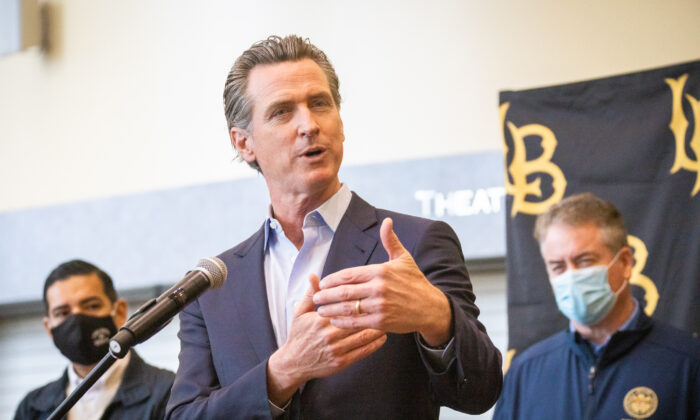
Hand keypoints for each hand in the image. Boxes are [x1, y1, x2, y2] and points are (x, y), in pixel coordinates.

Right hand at [266, 274, 386, 405]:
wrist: (294, 362)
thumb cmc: (298, 335)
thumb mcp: (300, 312)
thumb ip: (310, 294)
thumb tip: (314, 275)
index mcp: (322, 320)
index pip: (346, 307)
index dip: (361, 301)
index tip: (373, 294)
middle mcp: (330, 335)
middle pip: (358, 321)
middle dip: (373, 313)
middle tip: (386, 305)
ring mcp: (336, 350)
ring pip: (363, 337)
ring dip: (378, 329)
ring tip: (387, 320)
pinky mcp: (341, 362)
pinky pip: (362, 352)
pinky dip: (375, 345)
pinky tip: (382, 337)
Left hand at [313, 218, 452, 346]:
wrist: (430, 307)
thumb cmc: (415, 282)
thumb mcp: (404, 259)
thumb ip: (390, 241)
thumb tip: (387, 221)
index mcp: (380, 271)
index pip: (348, 275)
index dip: (331, 280)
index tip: (322, 283)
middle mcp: (378, 288)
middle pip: (343, 292)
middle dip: (325, 295)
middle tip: (314, 298)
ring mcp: (379, 306)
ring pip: (347, 308)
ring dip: (330, 310)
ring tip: (320, 310)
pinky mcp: (381, 322)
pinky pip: (356, 322)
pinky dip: (342, 322)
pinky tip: (334, 321)